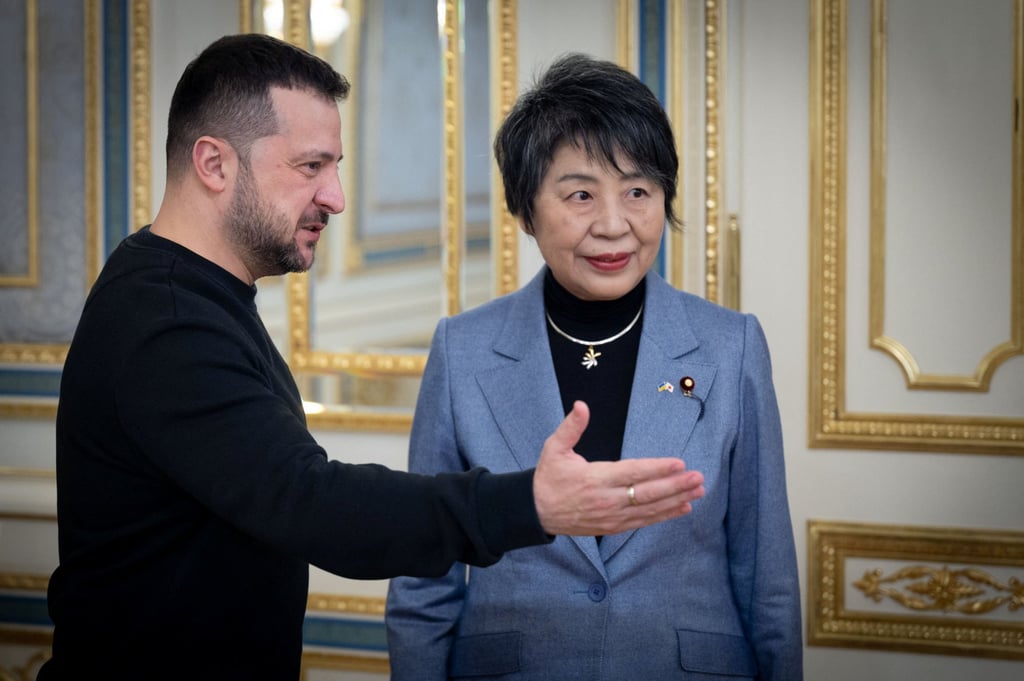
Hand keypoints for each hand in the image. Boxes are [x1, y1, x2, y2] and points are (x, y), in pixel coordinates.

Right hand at [533, 401, 704, 535]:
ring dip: (676, 500)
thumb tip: (581, 405)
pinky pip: (643, 521)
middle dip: (675, 486)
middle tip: (698, 478)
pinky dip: (664, 515)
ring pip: (649, 509)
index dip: (657, 469)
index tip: (679, 463)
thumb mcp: (554, 448)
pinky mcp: (613, 527)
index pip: (632, 473)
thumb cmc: (548, 477)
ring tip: (698, 491)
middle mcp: (606, 500)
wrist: (536, 512)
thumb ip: (571, 427)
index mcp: (594, 478)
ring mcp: (611, 517)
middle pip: (647, 493)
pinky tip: (683, 508)